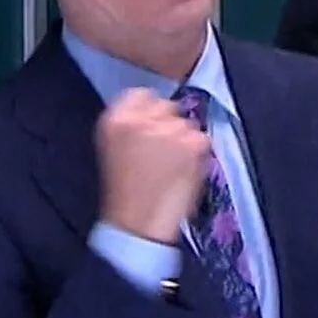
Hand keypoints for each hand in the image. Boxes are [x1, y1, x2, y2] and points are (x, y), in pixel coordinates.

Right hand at [96, 88, 210, 243]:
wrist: (136, 223)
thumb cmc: (124, 190)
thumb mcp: (114, 147)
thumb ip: (131, 123)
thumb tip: (155, 109)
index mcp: (115, 119)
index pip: (143, 94)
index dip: (151, 111)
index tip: (151, 129)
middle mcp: (142, 118)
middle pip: (168, 106)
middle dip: (170, 125)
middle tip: (162, 153)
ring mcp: (171, 130)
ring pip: (188, 123)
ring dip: (185, 140)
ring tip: (172, 166)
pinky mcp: (194, 143)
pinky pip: (203, 139)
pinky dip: (198, 154)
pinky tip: (184, 171)